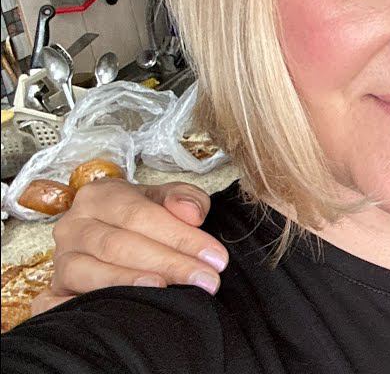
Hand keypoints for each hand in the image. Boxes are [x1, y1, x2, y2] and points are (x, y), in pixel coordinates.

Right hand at [32, 179, 226, 314]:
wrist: (106, 229)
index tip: (215, 257)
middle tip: (206, 280)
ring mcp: (60, 258)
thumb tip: (192, 214)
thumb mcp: (166, 198)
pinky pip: (58, 302)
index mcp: (100, 196)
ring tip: (165, 292)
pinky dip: (81, 307)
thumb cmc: (142, 216)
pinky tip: (112, 312)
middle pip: (119, 245)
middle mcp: (73, 225)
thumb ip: (185, 199)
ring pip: (90, 271)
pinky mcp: (54, 289)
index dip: (180, 237)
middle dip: (168, 263)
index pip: (141, 216)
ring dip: (130, 283)